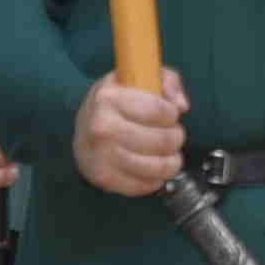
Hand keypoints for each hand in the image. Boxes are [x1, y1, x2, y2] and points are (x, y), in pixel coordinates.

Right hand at [74, 67, 188, 196]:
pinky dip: (156, 179)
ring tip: (168, 153)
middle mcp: (102, 128)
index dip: (172, 114)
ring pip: (157, 167)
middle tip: (172, 135)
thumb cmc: (117, 102)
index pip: (159, 111)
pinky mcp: (104, 179)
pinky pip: (144, 186)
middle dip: (176, 137)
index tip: (169, 114)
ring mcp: (101, 157)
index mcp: (109, 99)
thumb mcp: (139, 78)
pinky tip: (153, 167)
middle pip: (162, 141)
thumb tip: (181, 105)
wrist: (83, 128)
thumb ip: (167, 81)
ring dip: (171, 161)